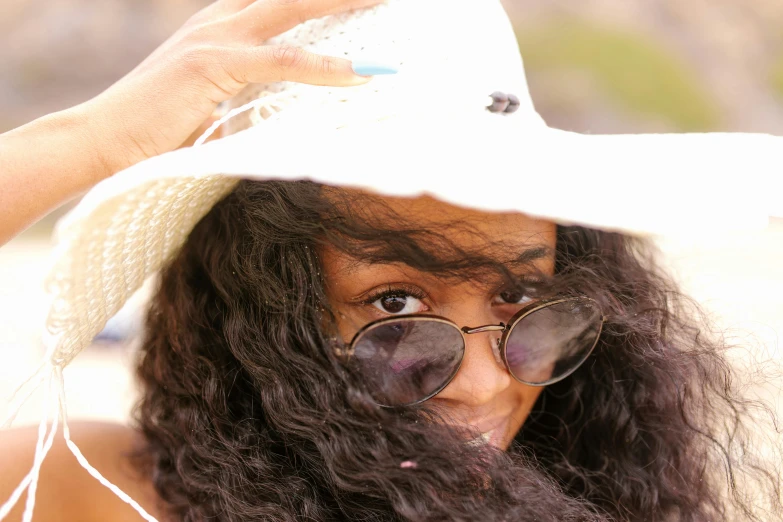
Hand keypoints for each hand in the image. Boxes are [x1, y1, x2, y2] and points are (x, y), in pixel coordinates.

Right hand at [79, 0, 384, 176]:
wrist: (104, 139)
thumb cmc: (158, 129)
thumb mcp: (216, 105)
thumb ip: (252, 98)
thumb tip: (287, 116)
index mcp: (220, 27)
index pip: (281, 3)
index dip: (320, 0)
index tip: (359, 1)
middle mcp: (220, 21)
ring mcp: (215, 37)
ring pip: (292, 10)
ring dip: (343, 6)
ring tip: (386, 5)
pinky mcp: (212, 63)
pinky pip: (280, 60)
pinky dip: (322, 65)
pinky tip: (358, 73)